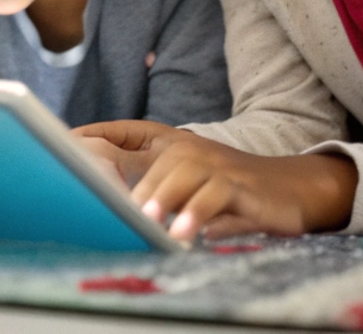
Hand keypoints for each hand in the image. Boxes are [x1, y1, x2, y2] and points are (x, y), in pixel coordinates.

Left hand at [80, 121, 356, 243]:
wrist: (294, 189)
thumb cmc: (234, 189)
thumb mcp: (193, 185)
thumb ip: (158, 187)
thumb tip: (112, 200)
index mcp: (178, 145)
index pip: (133, 131)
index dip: (101, 133)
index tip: (68, 140)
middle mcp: (195, 150)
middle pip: (155, 159)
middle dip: (130, 181)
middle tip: (107, 206)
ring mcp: (219, 166)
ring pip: (184, 174)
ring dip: (162, 197)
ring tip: (144, 220)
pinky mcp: (241, 186)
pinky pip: (215, 196)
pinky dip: (198, 213)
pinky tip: (183, 232)